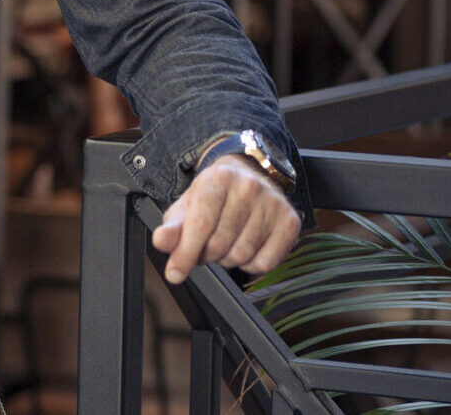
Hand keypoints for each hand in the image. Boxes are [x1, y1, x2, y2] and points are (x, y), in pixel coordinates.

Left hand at [151, 155, 300, 283]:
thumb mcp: (189, 204)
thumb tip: (160, 242)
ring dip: (226, 260)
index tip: (174, 274)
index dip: (185, 252)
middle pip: (219, 244)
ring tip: (225, 243)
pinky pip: (265, 264)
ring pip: (241, 256)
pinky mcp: (291, 222)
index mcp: (219, 178)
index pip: (200, 224)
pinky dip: (250, 265)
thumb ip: (173, 225)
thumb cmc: (214, 195)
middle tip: (203, 247)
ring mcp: (273, 204)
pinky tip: (246, 247)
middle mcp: (249, 187)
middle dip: (205, 254)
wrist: (250, 176)